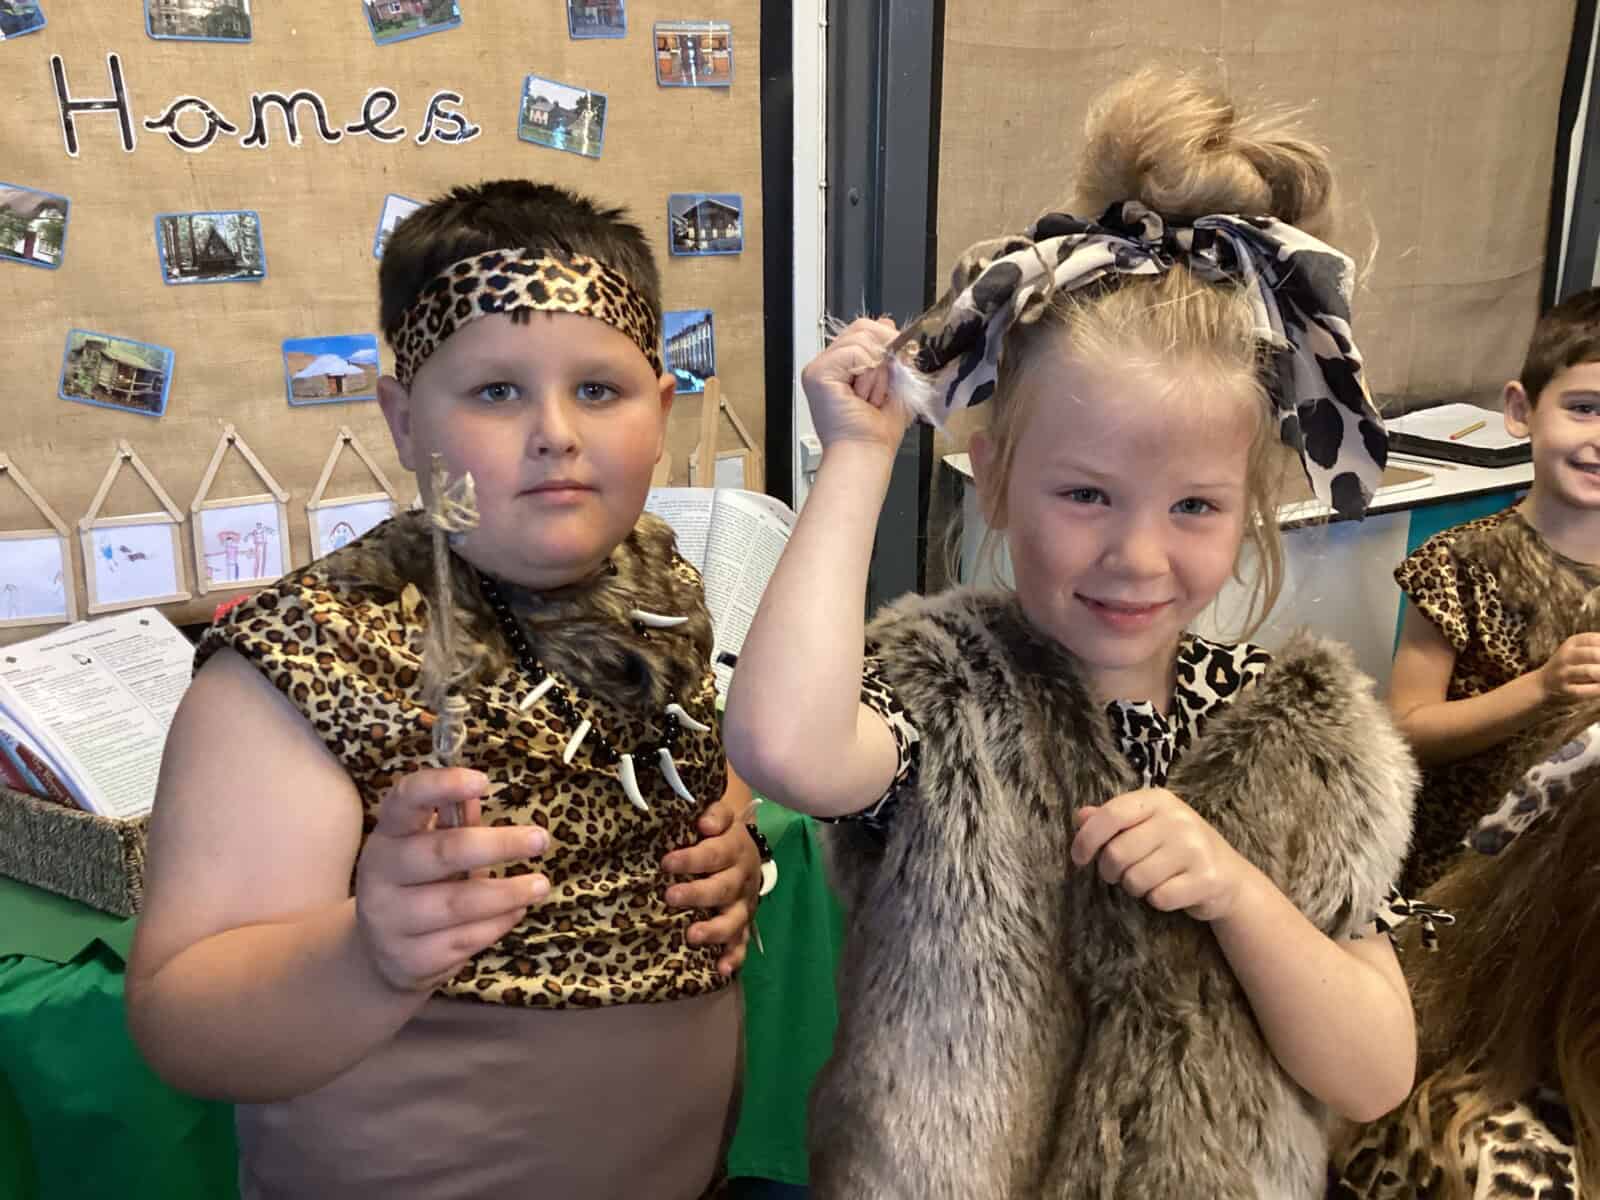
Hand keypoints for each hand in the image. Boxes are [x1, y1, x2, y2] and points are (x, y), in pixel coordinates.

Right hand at [355, 768, 550, 993]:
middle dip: (499, 844)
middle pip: (444, 852)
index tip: (483, 781)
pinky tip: (517, 911)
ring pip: (460, 902)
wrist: (381, 955)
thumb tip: (480, 793)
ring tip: (541, 884)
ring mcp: (391, 921)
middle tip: (540, 839)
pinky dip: (498, 923)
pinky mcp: (410, 959)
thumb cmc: (417, 884)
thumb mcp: (426, 848)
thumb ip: (454, 822)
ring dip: (509, 892)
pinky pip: (466, 939)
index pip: (406, 799)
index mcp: (387, 835)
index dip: (442, 785)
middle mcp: (379, 876)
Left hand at [661, 790, 760, 976]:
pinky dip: (733, 957)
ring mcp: (744, 904)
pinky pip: (741, 943)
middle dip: (698, 894)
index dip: (692, 858)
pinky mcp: (744, 923)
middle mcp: (741, 878)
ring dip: (714, 930)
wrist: (745, 849)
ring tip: (692, 936)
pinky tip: (721, 970)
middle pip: (723, 888)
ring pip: (734, 920)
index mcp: (734, 848)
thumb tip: (703, 823)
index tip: (666, 863)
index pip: (714, 853)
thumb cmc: (718, 833)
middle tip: (670, 897)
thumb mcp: (719, 815)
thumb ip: (714, 813)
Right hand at [799, 316, 914, 452]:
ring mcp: (819, 367)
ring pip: (861, 339)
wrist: (866, 452)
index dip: (887, 343)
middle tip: (881, 390)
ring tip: (868, 398)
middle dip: (885, 357)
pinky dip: (867, 374)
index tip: (898, 366)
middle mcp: (828, 363)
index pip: (865, 330)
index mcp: (843, 365)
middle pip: (863, 328)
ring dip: (876, 373)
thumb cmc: (877, 430)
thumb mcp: (895, 382)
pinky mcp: (816, 373)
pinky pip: (854, 353)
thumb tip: (888, 324)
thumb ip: (893, 353)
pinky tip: (860, 396)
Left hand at [1070, 787, 1248, 922]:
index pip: (1111, 814)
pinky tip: (1171, 891)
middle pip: (1117, 853)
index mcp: (1158, 800)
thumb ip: (1112, 820)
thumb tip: (1080, 816)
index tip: (1078, 858)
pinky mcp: (1207, 878)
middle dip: (1110, 871)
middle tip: (1120, 874)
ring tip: (1150, 880)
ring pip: (1135, 879)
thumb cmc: (1175, 848)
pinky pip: (1158, 898)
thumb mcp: (1145, 825)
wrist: (1229, 877)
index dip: (1087, 838)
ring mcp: (1195, 848)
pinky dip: (1157, 901)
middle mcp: (1178, 819)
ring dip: (1134, 888)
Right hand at [1539, 633, 1599, 701]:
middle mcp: (1566, 655)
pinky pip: (1583, 690)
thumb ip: (1597, 647)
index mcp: (1572, 642)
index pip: (1595, 640)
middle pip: (1594, 654)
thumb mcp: (1579, 649)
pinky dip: (1597, 690)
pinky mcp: (1563, 689)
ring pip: (1588, 672)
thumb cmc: (1571, 665)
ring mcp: (1563, 672)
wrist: (1542, 683)